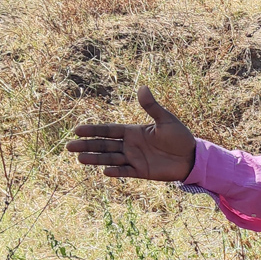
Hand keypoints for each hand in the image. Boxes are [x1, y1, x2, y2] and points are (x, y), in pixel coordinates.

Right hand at [67, 86, 196, 181]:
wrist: (192, 157)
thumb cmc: (180, 137)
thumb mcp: (166, 120)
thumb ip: (152, 107)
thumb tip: (142, 87)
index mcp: (133, 131)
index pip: (108, 130)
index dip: (93, 130)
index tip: (77, 130)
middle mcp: (130, 145)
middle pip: (104, 145)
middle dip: (87, 145)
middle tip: (69, 146)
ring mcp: (134, 159)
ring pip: (110, 158)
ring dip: (96, 159)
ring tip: (79, 158)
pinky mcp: (141, 172)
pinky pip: (125, 171)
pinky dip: (116, 171)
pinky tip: (105, 171)